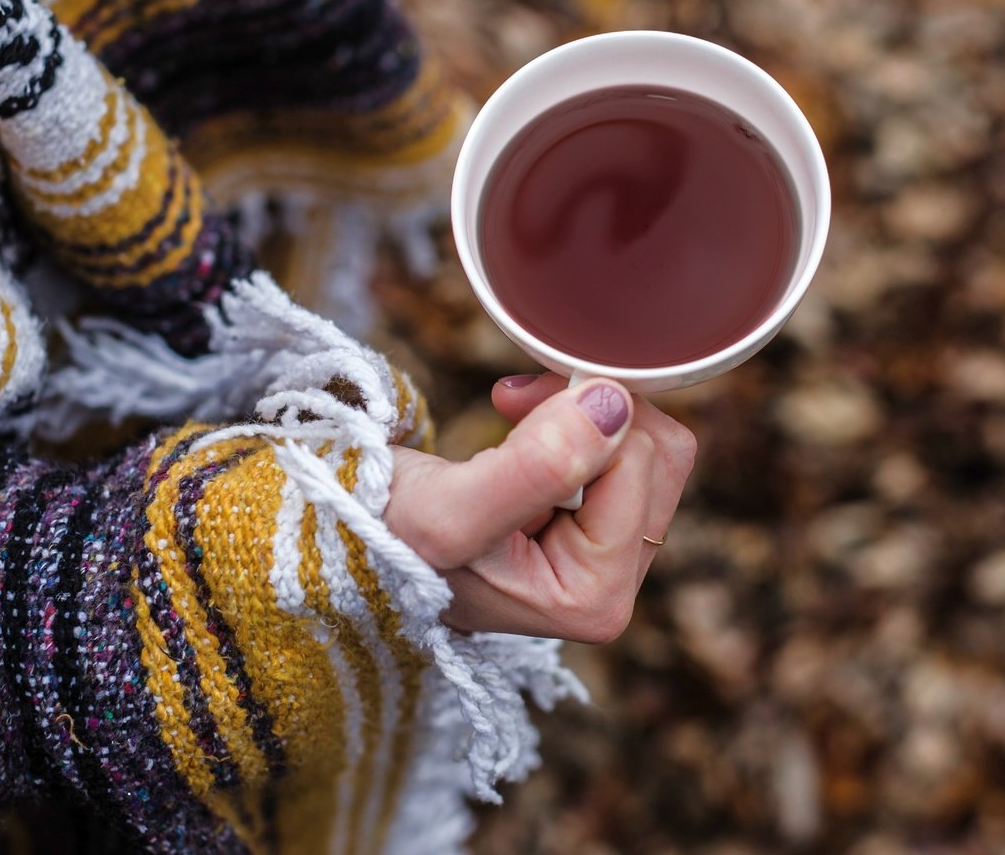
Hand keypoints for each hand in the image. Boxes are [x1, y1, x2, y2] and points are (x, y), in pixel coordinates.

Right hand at [384, 373, 695, 642]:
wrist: (344, 537)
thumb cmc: (382, 537)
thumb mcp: (448, 509)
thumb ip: (535, 466)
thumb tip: (616, 406)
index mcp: (594, 601)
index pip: (639, 464)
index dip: (579, 415)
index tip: (507, 404)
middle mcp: (613, 589)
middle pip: (660, 457)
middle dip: (588, 410)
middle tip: (512, 403)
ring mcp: (607, 560)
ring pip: (649, 447)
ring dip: (581, 411)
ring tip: (512, 415)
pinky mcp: (595, 529)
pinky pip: (626, 449)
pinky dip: (577, 418)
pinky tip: (522, 426)